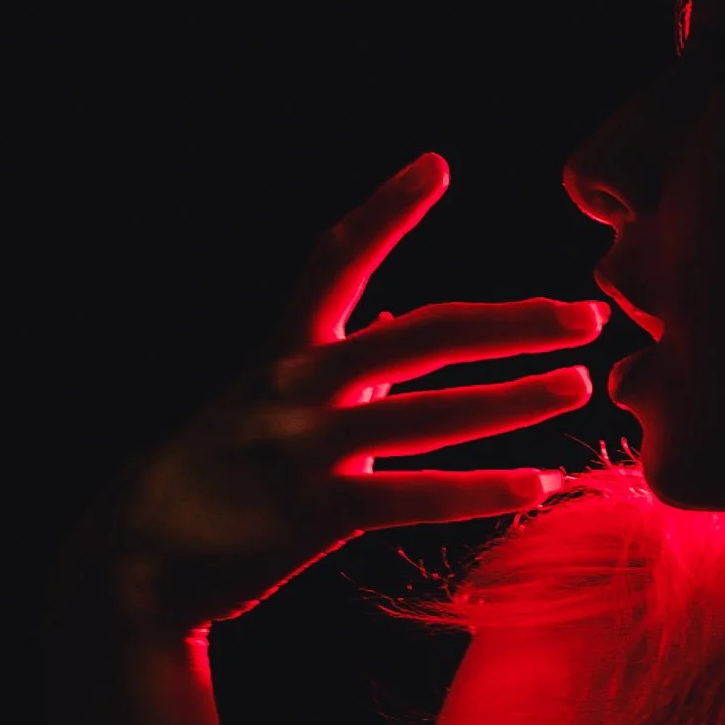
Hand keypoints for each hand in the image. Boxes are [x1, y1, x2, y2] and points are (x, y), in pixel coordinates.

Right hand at [61, 152, 605, 636]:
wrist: (137, 558)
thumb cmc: (214, 476)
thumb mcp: (263, 399)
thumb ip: (336, 359)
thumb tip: (391, 316)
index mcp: (285, 349)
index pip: (337, 258)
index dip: (385, 208)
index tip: (437, 166)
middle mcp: (297, 384)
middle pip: (422, 332)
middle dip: (511, 321)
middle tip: (588, 312)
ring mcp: (305, 446)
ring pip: (430, 413)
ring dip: (514, 398)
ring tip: (579, 383)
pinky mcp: (313, 513)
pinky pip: (413, 496)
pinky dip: (481, 489)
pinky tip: (540, 483)